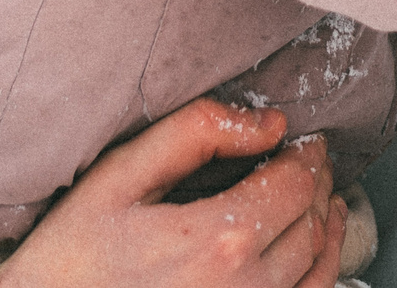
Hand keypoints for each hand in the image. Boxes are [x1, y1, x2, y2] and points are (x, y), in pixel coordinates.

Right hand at [0, 98, 346, 287]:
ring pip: (318, 267)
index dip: (308, 153)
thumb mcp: (119, 177)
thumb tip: (269, 123)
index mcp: (219, 241)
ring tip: (320, 198)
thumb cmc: (71, 258)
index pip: (296, 182)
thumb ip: (195, 134)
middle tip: (311, 161)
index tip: (304, 138)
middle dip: (316, 183)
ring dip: (325, 226)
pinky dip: (320, 272)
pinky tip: (312, 252)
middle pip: (310, 222)